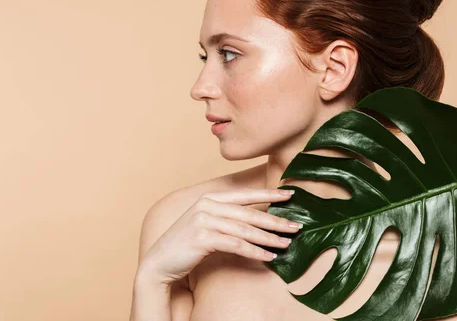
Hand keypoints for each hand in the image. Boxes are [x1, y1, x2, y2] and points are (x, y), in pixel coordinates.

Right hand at [137, 187, 300, 285]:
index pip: (245, 195)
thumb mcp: (207, 225)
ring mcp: (203, 220)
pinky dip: (255, 251)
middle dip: (274, 220)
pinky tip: (268, 256)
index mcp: (210, 198)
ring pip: (244, 230)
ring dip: (269, 238)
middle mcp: (207, 205)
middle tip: (296, 225)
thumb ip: (227, 219)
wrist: (160, 262)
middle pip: (249, 213)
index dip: (269, 194)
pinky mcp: (202, 238)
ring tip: (286, 243)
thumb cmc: (186, 245)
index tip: (290, 195)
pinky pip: (236, 245)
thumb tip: (258, 221)